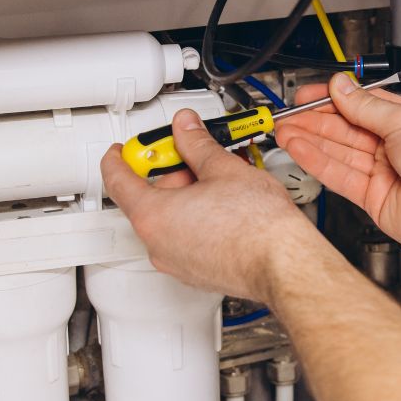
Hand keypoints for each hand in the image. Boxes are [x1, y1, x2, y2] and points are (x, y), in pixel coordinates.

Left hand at [99, 109, 324, 302]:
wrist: (283, 262)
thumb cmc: (257, 226)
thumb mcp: (222, 168)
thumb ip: (196, 143)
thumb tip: (186, 128)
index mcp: (153, 215)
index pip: (118, 179)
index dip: (120, 157)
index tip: (123, 149)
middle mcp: (157, 243)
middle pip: (147, 198)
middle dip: (169, 173)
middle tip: (193, 156)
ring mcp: (175, 262)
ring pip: (168, 220)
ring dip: (184, 197)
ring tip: (218, 182)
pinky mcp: (196, 272)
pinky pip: (184, 240)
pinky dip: (194, 220)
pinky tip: (222, 208)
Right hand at [275, 73, 400, 255]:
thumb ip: (367, 106)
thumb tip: (343, 88)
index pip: (362, 105)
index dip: (333, 100)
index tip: (308, 95)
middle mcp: (395, 147)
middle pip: (346, 129)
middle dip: (315, 120)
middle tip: (288, 114)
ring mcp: (384, 174)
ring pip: (339, 152)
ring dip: (310, 140)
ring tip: (284, 130)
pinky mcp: (374, 199)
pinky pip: (340, 176)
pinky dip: (318, 162)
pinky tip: (300, 148)